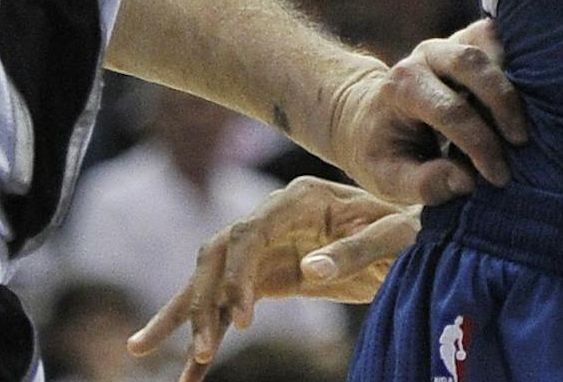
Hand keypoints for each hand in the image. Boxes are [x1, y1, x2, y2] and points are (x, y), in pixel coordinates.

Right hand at [126, 177, 418, 381]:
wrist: (421, 236)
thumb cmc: (413, 228)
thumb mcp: (395, 237)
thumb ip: (354, 250)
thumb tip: (309, 270)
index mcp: (300, 198)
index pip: (249, 231)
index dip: (238, 273)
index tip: (242, 319)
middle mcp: (274, 217)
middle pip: (218, 255)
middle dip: (201, 302)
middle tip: (203, 351)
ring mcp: (266, 247)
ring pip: (210, 281)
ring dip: (183, 318)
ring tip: (141, 349)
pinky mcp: (268, 277)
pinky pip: (227, 306)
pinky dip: (205, 335)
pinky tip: (187, 371)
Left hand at [324, 18, 527, 203]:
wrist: (368, 116)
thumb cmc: (382, 151)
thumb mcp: (387, 179)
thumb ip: (424, 184)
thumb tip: (468, 180)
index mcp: (402, 87)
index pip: (450, 111)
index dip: (480, 144)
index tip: (499, 175)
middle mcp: (425, 56)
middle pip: (472, 64)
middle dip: (503, 102)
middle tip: (521, 141)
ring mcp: (448, 42)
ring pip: (488, 42)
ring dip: (513, 78)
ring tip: (527, 118)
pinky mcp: (467, 39)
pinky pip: (498, 36)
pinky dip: (516, 58)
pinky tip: (529, 92)